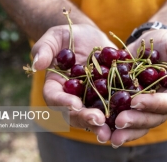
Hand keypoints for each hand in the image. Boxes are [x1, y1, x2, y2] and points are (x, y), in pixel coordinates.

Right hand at [31, 24, 116, 141]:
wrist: (91, 37)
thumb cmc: (70, 35)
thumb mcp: (56, 36)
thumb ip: (44, 48)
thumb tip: (36, 65)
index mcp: (56, 85)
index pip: (54, 97)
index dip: (62, 103)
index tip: (75, 104)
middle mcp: (72, 97)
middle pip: (74, 113)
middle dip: (86, 118)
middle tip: (98, 121)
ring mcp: (90, 99)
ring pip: (93, 115)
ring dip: (102, 125)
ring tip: (112, 130)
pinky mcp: (107, 96)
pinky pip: (112, 107)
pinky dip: (119, 114)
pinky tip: (129, 118)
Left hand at [109, 29, 166, 147]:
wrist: (152, 40)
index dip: (154, 104)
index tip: (136, 102)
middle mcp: (164, 103)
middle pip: (153, 118)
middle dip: (136, 121)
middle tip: (120, 122)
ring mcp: (147, 104)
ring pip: (139, 121)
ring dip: (125, 129)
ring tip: (109, 135)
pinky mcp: (132, 100)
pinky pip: (124, 113)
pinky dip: (113, 120)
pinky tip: (100, 125)